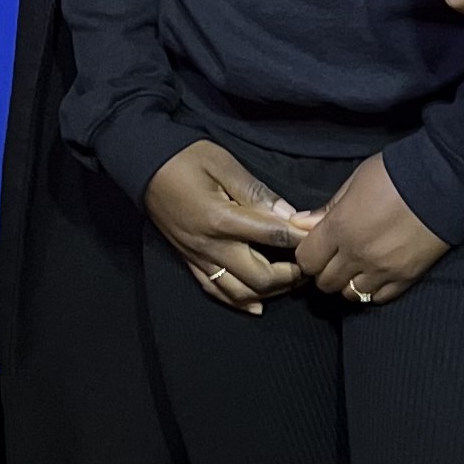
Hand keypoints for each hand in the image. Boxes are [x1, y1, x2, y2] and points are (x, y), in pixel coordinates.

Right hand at [144, 141, 305, 320]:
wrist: (143, 166)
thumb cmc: (186, 159)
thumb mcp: (224, 164)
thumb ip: (256, 192)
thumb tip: (289, 216)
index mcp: (222, 219)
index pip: (273, 237)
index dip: (300, 239)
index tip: (319, 237)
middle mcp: (211, 246)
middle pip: (260, 276)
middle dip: (290, 275)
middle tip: (308, 263)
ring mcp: (198, 257)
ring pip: (240, 292)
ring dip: (269, 292)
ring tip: (289, 281)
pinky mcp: (189, 261)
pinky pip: (215, 290)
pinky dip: (238, 302)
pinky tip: (256, 305)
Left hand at [294, 153, 448, 310]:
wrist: (445, 180)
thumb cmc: (395, 174)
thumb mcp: (354, 182)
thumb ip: (327, 208)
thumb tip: (299, 223)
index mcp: (340, 227)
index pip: (307, 260)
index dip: (308, 256)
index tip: (315, 248)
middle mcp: (358, 254)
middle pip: (326, 282)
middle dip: (325, 271)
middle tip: (336, 257)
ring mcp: (383, 269)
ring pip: (351, 294)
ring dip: (349, 283)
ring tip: (357, 266)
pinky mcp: (407, 277)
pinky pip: (379, 298)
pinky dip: (373, 290)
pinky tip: (377, 274)